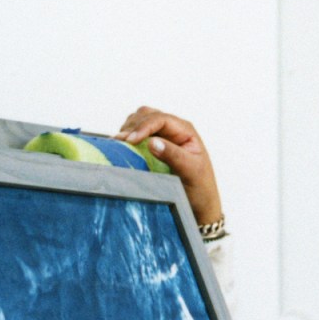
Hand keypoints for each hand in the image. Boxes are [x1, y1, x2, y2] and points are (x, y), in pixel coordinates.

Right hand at [117, 107, 223, 228]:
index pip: (161, 119)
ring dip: (127, 129)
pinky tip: (121, 147)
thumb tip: (152, 142)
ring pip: (139, 121)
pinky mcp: (152, 145)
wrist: (199, 204)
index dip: (143, 126)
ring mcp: (162, 136)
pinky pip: (136, 133)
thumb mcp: (191, 171)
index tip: (130, 140)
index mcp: (185, 131)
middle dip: (132, 126)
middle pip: (147, 115)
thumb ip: (173, 155)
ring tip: (119, 144)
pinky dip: (127, 137)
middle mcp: (173, 129)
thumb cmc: (199, 188)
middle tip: (120, 142)